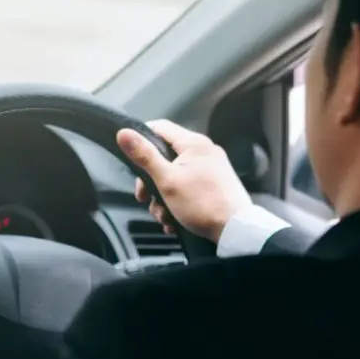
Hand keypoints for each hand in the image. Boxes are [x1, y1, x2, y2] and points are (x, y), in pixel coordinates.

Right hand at [115, 119, 251, 243]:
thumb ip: (144, 156)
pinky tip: (175, 220)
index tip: (132, 159)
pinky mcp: (215, 186)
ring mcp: (211, 170)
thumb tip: (124, 134)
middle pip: (164, 158)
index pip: (159, 128)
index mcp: (194, 143)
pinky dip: (177, 204)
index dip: (141, 140)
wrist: (235, 230)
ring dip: (163, 199)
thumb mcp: (166, 181)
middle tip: (145, 198)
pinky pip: (188, 189)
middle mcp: (205, 152)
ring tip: (164, 216)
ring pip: (174, 178)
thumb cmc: (204, 205)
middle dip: (151, 182)